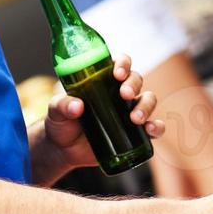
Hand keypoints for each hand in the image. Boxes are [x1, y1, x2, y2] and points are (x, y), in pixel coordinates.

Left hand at [43, 54, 161, 169]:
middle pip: (136, 80)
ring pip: (148, 100)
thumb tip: (78, 106)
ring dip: (146, 106)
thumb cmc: (60, 123)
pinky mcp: (135, 133)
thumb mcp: (56, 111)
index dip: (123, 64)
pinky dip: (157, 127)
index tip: (117, 73)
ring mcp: (128, 111)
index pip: (119, 63)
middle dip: (134, 85)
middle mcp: (119, 93)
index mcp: (103, 80)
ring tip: (135, 119)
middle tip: (125, 94)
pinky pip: (153, 126)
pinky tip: (151, 130)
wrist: (63, 150)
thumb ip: (62, 106)